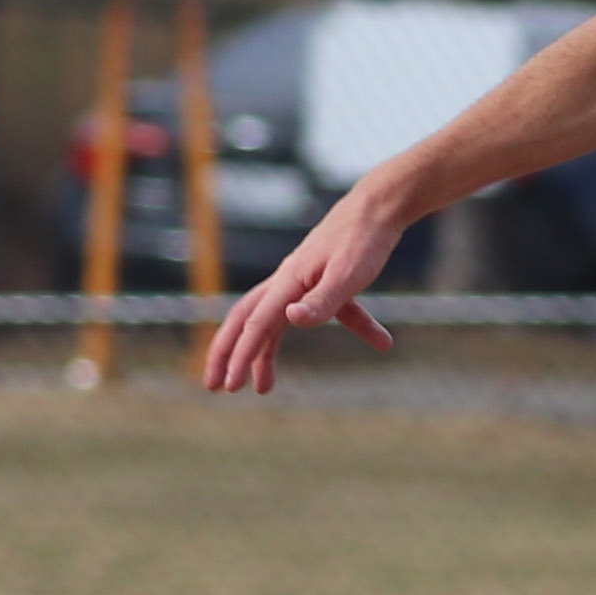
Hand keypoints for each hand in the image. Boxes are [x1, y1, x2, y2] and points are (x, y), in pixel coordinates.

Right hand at [199, 189, 408, 392]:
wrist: (378, 207)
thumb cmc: (363, 241)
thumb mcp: (348, 275)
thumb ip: (322, 301)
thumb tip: (291, 320)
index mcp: (289, 282)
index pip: (257, 324)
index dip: (242, 356)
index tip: (232, 386)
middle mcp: (287, 281)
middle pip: (245, 319)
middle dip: (226, 353)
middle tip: (215, 386)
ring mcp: (300, 280)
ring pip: (270, 320)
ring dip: (262, 352)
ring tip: (262, 387)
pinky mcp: (320, 280)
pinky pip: (316, 310)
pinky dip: (341, 326)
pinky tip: (380, 340)